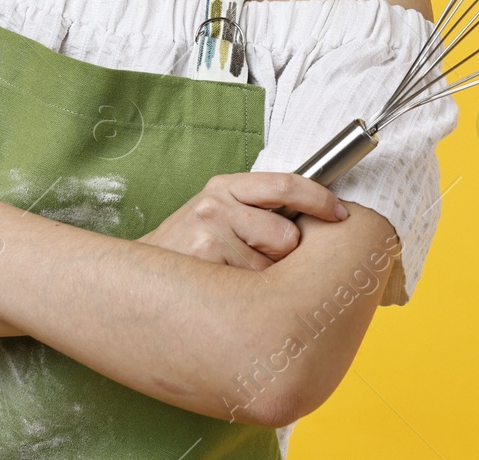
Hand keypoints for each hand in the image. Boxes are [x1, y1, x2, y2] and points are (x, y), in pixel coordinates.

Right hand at [134, 172, 348, 270]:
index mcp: (224, 186)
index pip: (284, 183)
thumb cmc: (188, 254)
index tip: (339, 214)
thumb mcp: (218, 218)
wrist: (138, 282)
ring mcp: (209, 228)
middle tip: (253, 261)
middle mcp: (215, 202)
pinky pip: (255, 284)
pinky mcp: (206, 254)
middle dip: (281, 255)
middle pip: (287, 234)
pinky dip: (247, 295)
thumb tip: (317, 222)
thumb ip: (256, 212)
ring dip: (262, 277)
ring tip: (230, 276)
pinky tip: (222, 288)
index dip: (318, 199)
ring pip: (274, 263)